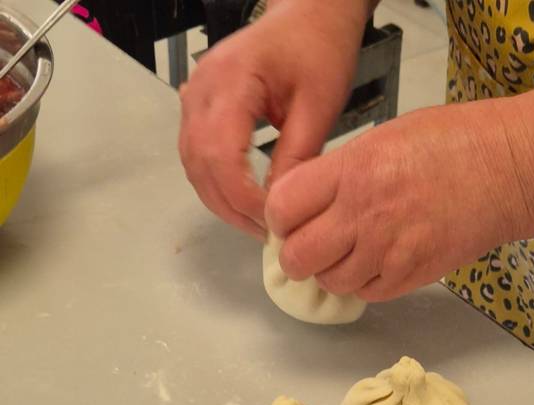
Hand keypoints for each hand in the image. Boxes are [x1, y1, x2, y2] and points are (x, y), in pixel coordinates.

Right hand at [178, 0, 367, 236]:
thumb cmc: (318, 49)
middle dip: (231, 206)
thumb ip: (296, 156)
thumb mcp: (318, 106)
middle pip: (199, 165)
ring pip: (192, 165)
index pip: (221, 155)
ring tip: (257, 223)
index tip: (272, 221)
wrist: (308, 15)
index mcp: (230, 81)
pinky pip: (197, 155)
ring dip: (221, 200)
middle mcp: (201, 88)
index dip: (243, 197)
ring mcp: (194, 96)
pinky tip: (244, 201)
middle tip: (266, 233)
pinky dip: (217, 184)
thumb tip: (282, 206)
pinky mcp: (199, 106)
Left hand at [265, 102, 526, 299]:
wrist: (507, 170)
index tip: (288, 217)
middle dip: (297, 254)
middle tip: (310, 245)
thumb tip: (308, 202)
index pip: (282, 207)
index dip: (278, 217)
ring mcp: (388, 251)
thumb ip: (340, 172)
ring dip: (332, 271)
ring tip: (351, 251)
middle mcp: (364, 215)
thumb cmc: (451, 143)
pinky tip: (379, 260)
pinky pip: (367, 293)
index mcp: (352, 171)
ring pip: (330, 282)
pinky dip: (365, 283)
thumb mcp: (383, 138)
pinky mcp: (411, 276)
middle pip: (297, 257)